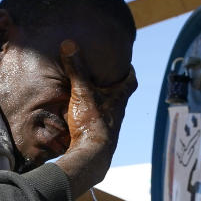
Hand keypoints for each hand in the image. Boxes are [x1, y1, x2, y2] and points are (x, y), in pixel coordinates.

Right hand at [55, 40, 136, 197]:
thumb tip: (69, 44)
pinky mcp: (99, 137)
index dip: (129, 71)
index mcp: (118, 99)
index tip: (127, 64)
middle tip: (106, 76)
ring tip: (91, 94)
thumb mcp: (82, 92)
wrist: (91, 155)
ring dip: (103, 102)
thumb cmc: (92, 122)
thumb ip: (76, 69)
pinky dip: (93, 115)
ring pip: (109, 110)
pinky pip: (97, 122)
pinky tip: (81, 115)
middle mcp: (117, 112)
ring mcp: (109, 126)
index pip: (131, 81)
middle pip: (120, 96)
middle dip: (114, 86)